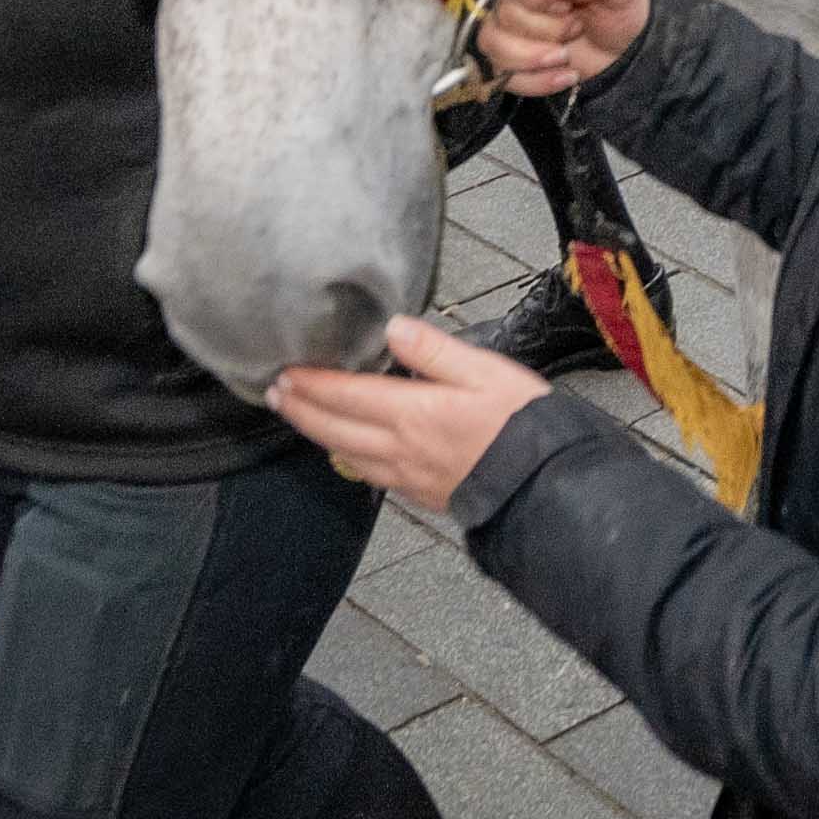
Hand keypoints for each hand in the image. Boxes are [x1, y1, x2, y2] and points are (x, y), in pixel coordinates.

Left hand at [271, 315, 552, 514]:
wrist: (543, 483)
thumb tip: (393, 326)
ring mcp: (407, 474)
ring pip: (346, 453)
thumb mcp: (484, 371)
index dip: (310, 383)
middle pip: (334, 428)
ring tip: (297, 414)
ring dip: (316, 432)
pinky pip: (369, 473)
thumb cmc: (520, 424)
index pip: (345, 395)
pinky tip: (344, 449)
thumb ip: (434, 350)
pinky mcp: (420, 492)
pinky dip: (345, 456)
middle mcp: (400, 448)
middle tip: (274, 391)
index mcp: (412, 413)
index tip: (284, 370)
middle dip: (300, 409)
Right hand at [478, 0, 646, 98]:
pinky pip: (502, 74)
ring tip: (566, 55)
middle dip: (546, 29)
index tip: (567, 3)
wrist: (628, 50)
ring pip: (493, 43)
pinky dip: (536, 80)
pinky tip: (564, 75)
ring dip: (534, 57)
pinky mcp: (510, 59)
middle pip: (503, 12)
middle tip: (576, 25)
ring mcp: (509, 26)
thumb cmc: (620, 9)